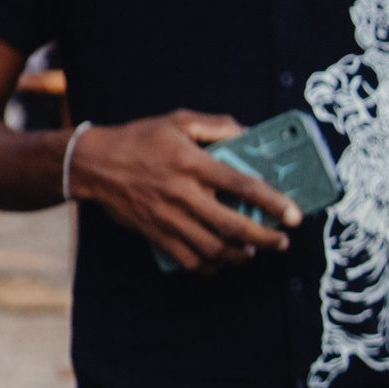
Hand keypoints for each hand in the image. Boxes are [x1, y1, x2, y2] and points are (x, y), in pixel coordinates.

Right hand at [68, 111, 302, 274]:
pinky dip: (209, 266)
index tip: (294, 215)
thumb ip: (215, 125)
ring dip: (239, 255)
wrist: (93, 163)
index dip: (273, 202)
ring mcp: (168, 217)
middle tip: (280, 241)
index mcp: (192, 163)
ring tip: (252, 252)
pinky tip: (221, 261)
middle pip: (233, 225)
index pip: (242, 186)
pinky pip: (188, 260)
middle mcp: (183, 193)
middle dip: (264, 238)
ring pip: (213, 248)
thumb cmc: (139, 139)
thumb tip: (247, 133)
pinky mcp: (155, 233)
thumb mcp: (176, 121)